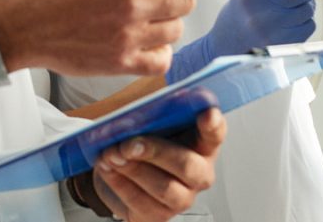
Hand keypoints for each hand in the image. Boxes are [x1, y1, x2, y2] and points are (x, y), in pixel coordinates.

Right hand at [0, 0, 197, 76]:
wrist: (23, 25)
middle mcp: (132, 5)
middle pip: (186, 1)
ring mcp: (128, 37)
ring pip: (176, 30)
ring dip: (166, 22)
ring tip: (144, 18)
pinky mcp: (121, 63)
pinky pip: (162, 61)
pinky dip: (159, 52)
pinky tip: (144, 42)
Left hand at [93, 108, 225, 221]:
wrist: (115, 169)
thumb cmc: (138, 141)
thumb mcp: (145, 121)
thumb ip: (150, 113)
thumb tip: (140, 110)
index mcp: (200, 144)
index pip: (214, 134)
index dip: (213, 125)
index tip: (207, 114)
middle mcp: (198, 174)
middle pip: (187, 165)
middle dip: (155, 152)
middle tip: (129, 144)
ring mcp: (182, 197)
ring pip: (164, 188)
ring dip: (133, 169)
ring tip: (111, 155)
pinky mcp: (159, 215)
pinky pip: (141, 201)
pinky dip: (119, 182)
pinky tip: (108, 168)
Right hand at [168, 0, 322, 80]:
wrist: (226, 46)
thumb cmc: (242, 13)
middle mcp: (264, 10)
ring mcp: (275, 29)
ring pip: (309, 8)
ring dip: (307, 5)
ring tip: (292, 7)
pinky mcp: (285, 44)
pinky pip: (309, 25)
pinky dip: (306, 21)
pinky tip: (291, 22)